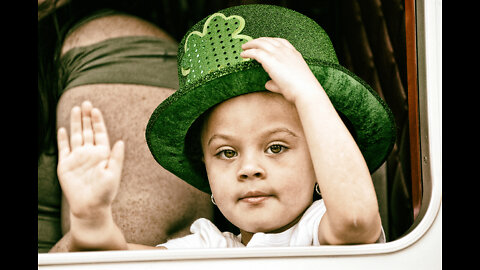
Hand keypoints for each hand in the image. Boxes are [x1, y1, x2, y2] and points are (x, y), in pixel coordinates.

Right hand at [57, 101, 123, 219]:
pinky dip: (63, 138)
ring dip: (76, 123)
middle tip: (85, 102)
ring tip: (75, 108)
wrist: (90, 207)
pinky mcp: (65, 165)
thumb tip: (121, 141)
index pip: (100, 133)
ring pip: (76, 136)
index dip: (97, 121)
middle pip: (87, 131)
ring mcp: (77, 158)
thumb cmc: (105, 192)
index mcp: (103, 154)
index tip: (95, 109)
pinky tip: (63, 128)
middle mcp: (90, 153)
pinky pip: (63, 148)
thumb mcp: (114, 173)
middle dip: (86, 117)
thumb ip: (116, 157)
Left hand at [240, 37, 322, 103]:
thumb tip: (267, 84)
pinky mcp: (271, 60)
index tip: (263, 43)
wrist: (306, 91)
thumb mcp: (290, 82)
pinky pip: (255, 52)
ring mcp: (278, 54)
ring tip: (244, 47)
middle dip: (258, 41)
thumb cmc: (300, 89)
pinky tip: (243, 54)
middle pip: (269, 40)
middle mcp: (286, 51)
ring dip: (251, 44)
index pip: (281, 42)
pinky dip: (248, 52)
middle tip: (250, 44)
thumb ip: (276, 82)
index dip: (270, 41)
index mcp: (294, 54)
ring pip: (261, 43)